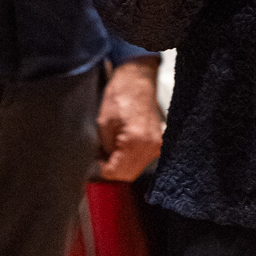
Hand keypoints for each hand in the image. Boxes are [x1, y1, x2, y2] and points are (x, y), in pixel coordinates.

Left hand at [97, 58, 163, 181]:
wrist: (136, 80)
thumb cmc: (120, 96)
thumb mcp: (103, 125)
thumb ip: (105, 150)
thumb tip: (104, 166)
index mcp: (135, 141)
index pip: (117, 172)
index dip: (103, 170)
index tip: (96, 163)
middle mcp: (150, 145)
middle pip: (128, 174)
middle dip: (113, 170)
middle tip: (102, 158)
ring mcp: (157, 144)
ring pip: (136, 169)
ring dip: (123, 165)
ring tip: (112, 150)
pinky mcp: (158, 141)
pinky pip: (143, 160)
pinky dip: (131, 159)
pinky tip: (123, 147)